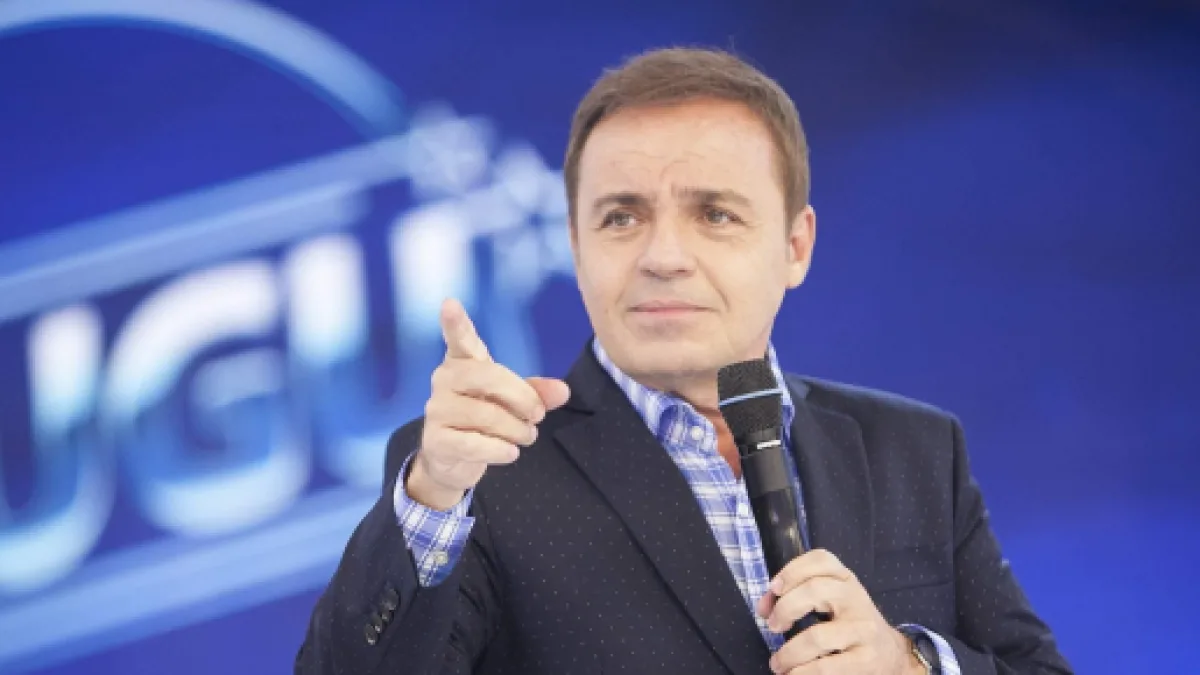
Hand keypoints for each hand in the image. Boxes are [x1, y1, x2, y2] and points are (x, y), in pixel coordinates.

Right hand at [407, 298, 570, 509]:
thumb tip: (563, 391)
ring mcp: (436, 410)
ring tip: (526, 436)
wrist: (454, 460)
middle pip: (488, 377)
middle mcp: (444, 380)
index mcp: (463, 362)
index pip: (460, 339)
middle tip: (538, 416)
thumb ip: (537, 392)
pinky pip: (474, 444)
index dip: (455, 323)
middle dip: (522, 398)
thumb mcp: (514, 401)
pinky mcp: (436, 440)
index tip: (451, 304)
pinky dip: (500, 450)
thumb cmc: (485, 419)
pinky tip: (510, 452)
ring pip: (486, 415)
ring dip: (516, 430)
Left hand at [756, 549, 925, 673]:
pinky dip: (802, 672)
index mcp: (846, 580)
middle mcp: (856, 599)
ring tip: (778, 663)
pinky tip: (794, 674)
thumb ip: (798, 597)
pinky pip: (826, 666)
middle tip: (773, 626)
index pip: (822, 559)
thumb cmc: (852, 626)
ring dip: (789, 652)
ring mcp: (863, 630)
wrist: (892, 655)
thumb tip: (764, 608)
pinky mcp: (866, 660)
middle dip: (785, 609)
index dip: (792, 570)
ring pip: (817, 636)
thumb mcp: (832, 603)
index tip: (774, 588)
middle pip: (815, 590)